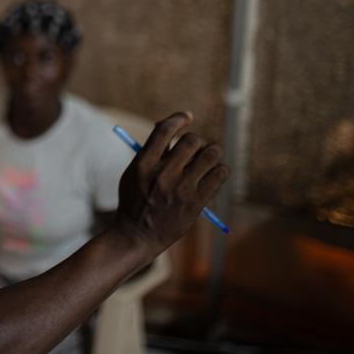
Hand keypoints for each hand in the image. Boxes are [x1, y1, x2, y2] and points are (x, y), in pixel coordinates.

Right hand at [112, 112, 228, 255]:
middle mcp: (162, 174)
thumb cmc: (135, 200)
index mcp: (143, 164)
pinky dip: (219, 169)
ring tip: (207, 158)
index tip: (188, 117)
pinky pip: (220, 173)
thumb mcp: (133, 173)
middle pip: (191, 140)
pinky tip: (213, 173)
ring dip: (212, 152)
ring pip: (211, 154)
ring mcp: (181, 189)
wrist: (138, 235)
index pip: (165, 130)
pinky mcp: (196, 202)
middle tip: (196, 148)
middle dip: (196, 141)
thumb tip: (173, 126)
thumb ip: (151, 151)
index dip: (179, 118)